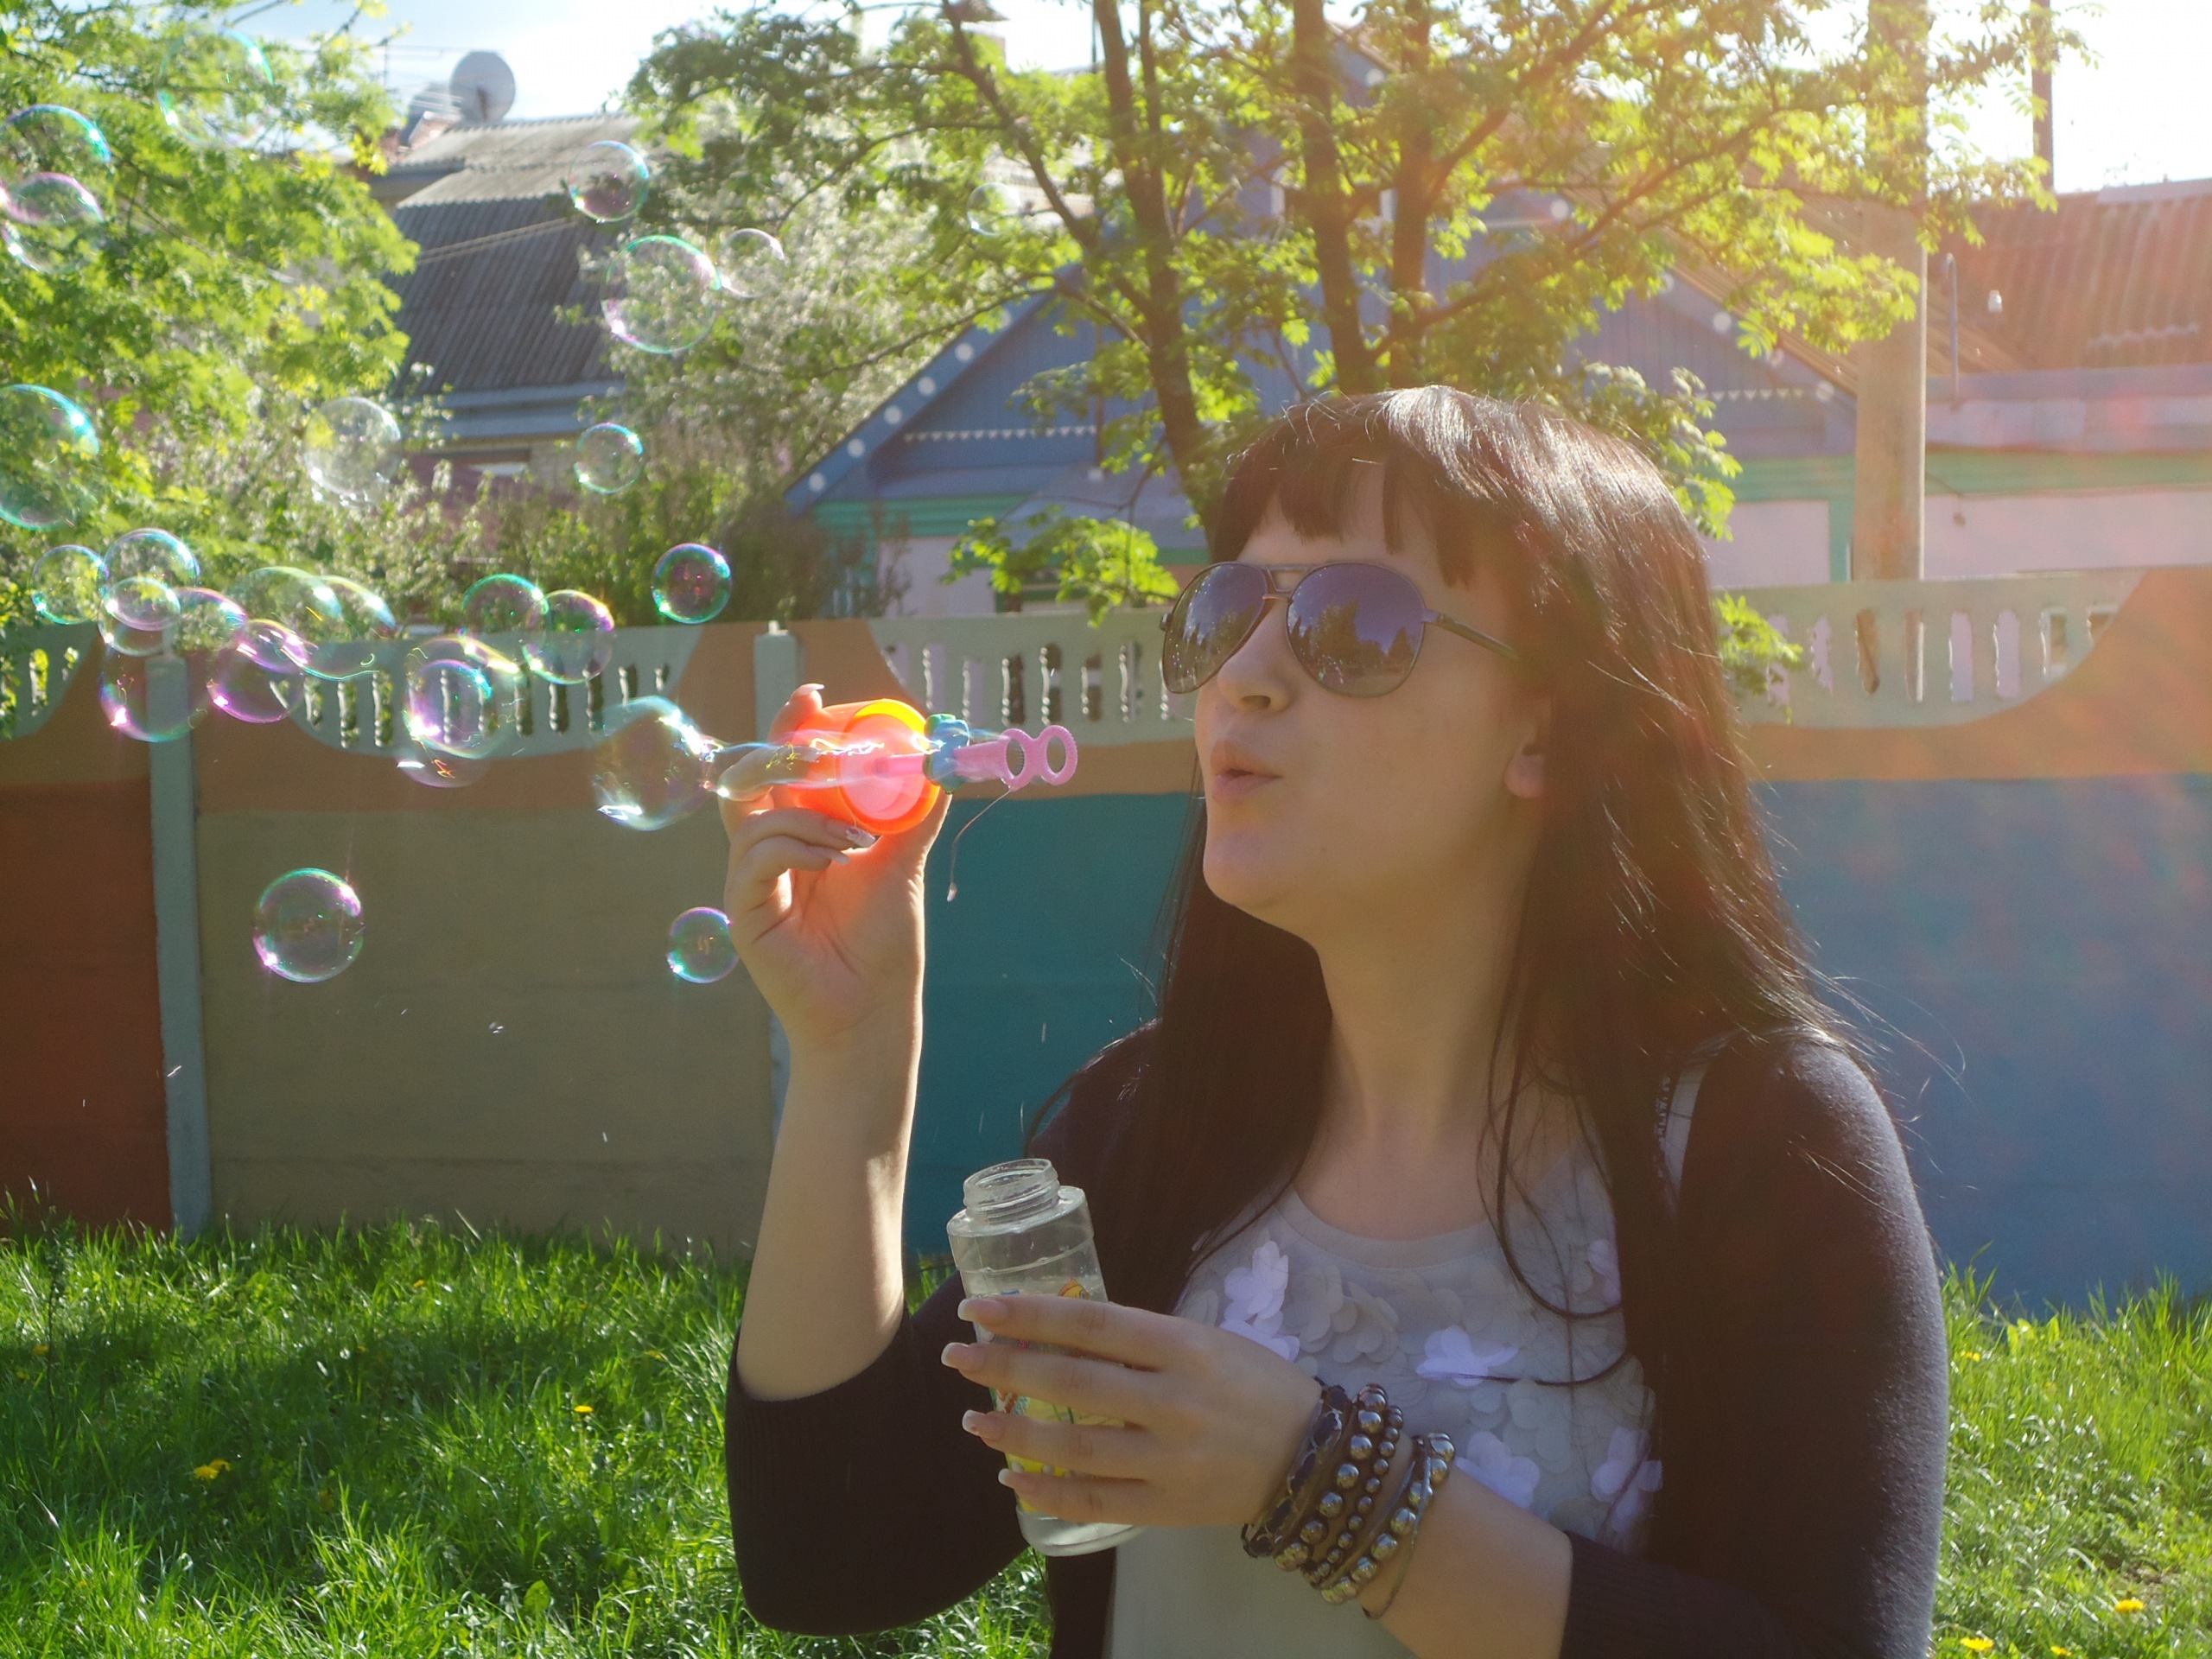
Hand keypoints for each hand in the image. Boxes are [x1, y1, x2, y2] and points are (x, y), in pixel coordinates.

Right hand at [719, 683, 949, 1054]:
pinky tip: (832, 863)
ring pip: (756, 816)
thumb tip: (941, 761)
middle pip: (753, 780)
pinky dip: (795, 847)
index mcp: (805, 832)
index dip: (793, 728)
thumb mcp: (903, 863)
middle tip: (815, 739)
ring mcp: (754, 880)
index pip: (786, 767)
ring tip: (856, 842)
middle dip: (780, 749)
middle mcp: (772, 850)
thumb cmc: (884, 942)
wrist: (873, 1008)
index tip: (813, 695)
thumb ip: (914, 813)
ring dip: (808, 815)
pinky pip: (755, 856)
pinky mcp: (745, 910)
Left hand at [940, 1292, 1321, 1529]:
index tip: (980, 1308)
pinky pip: (1094, 1501)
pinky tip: (1013, 1478)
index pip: (1091, 1324)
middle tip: (958, 1357)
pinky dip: (1046, 1491)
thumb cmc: (1254, 1386)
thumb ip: (1141, 1339)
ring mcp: (1169, 1460)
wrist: (1313, 1459)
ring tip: (974, 1420)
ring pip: (1075, 1447)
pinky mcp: (1167, 1508)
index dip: (1030, 1315)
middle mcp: (1174, 1402)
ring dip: (1015, 1432)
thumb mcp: (1205, 1342)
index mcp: (1184, 1348)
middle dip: (1005, 1367)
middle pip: (1072, 1383)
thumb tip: (1060, 1327)